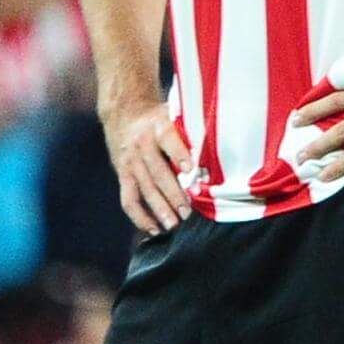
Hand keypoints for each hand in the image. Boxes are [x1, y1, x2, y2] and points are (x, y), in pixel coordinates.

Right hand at [101, 101, 192, 234]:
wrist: (126, 114)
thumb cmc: (163, 119)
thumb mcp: (177, 115)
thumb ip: (193, 132)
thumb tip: (220, 153)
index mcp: (159, 127)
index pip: (169, 140)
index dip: (179, 155)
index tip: (192, 170)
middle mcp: (142, 145)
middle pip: (157, 172)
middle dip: (173, 194)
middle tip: (188, 212)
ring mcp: (130, 162)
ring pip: (143, 189)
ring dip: (158, 209)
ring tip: (173, 225)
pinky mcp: (122, 175)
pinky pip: (128, 199)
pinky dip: (139, 217)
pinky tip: (154, 229)